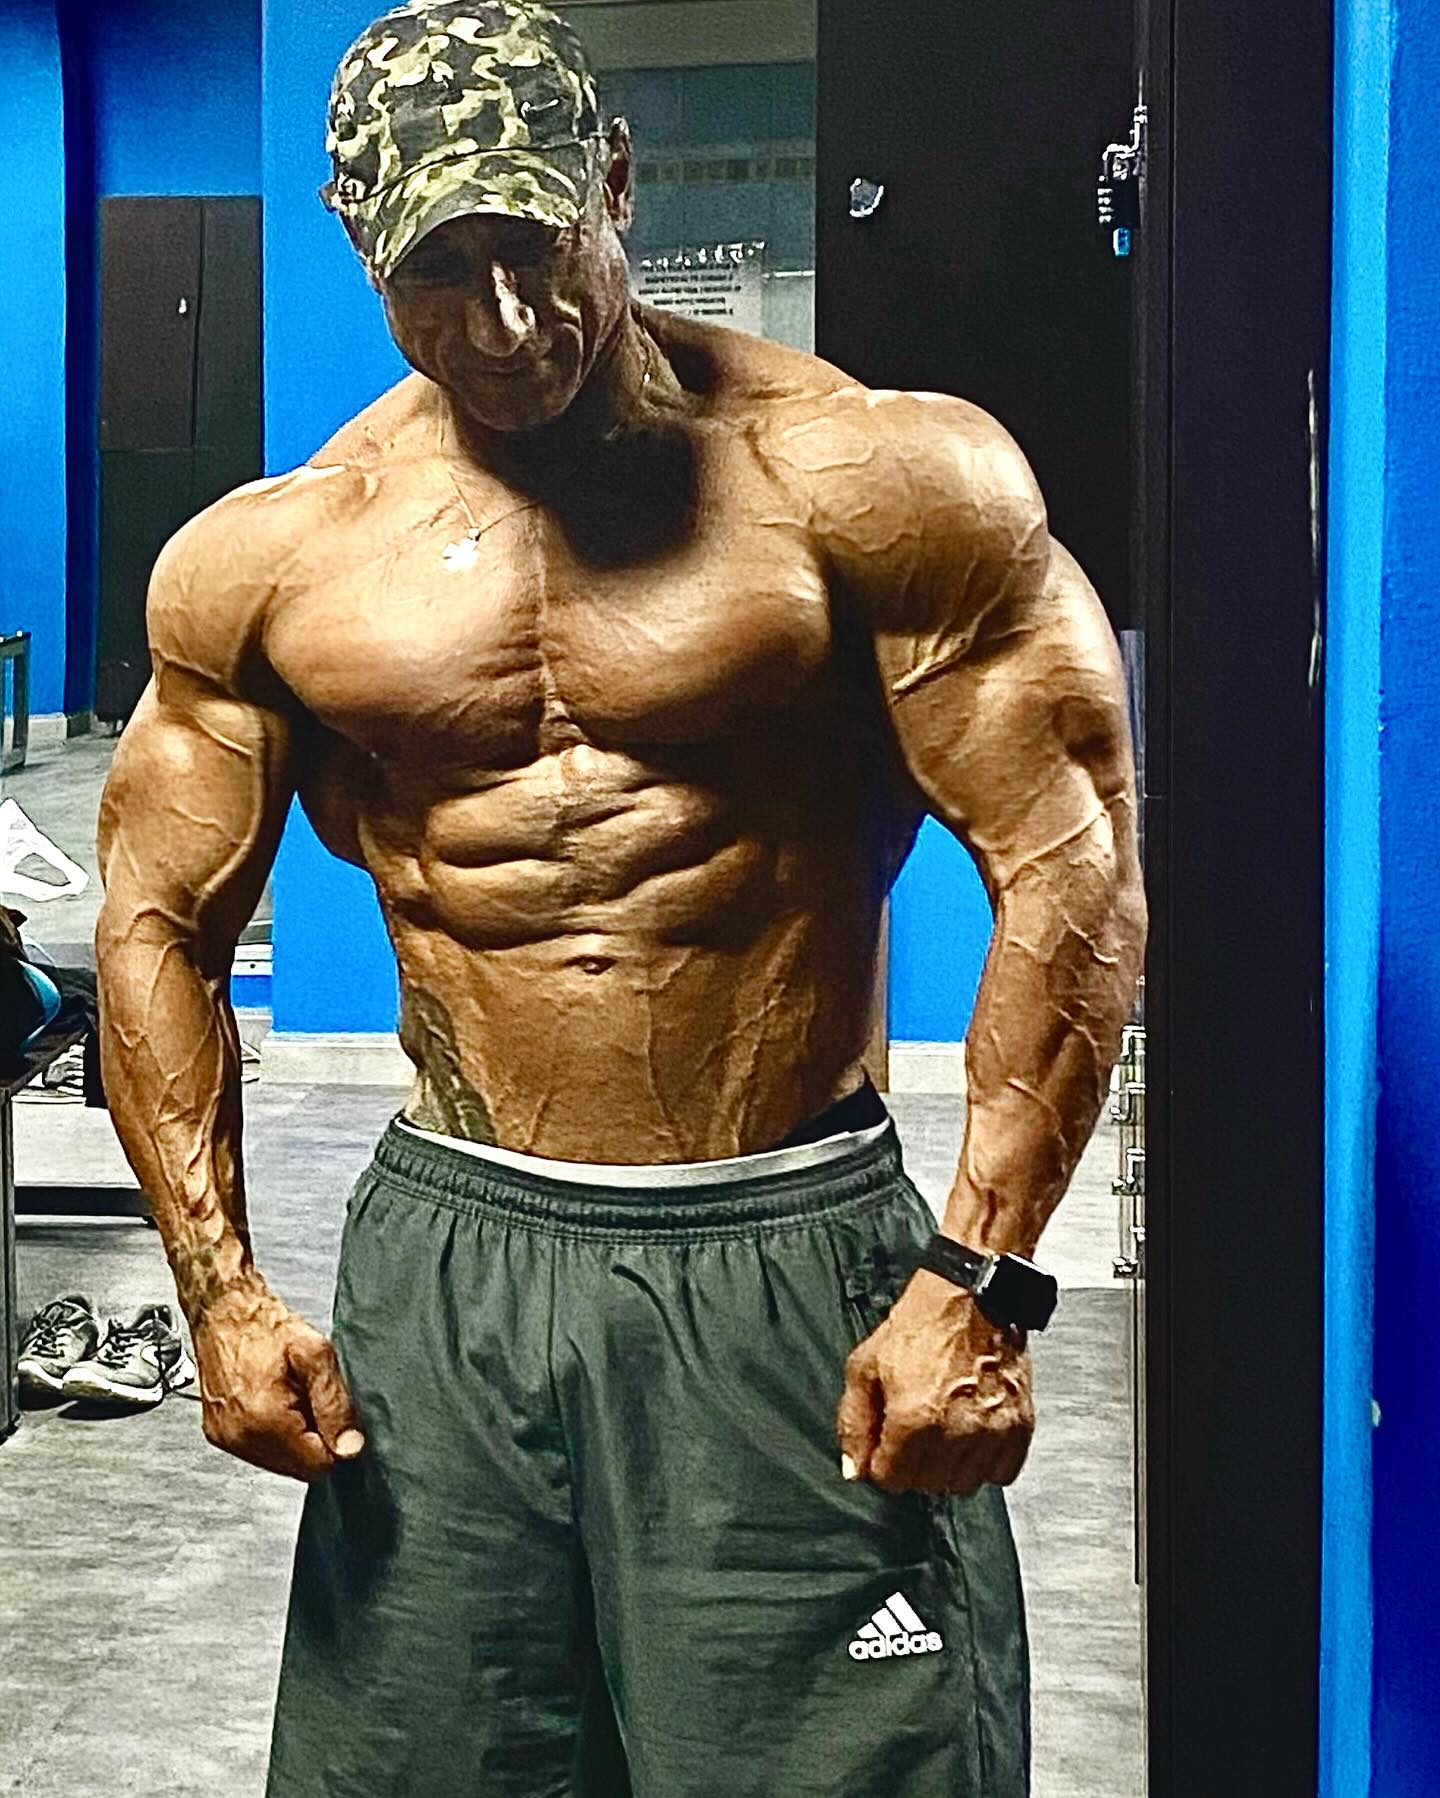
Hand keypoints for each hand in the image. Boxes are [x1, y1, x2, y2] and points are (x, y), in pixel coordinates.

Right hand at [189, 1279, 364, 1482]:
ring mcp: (225, 1438)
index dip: (334, 1441)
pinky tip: (274, 1402)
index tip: (331, 1413)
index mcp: (264, 1420)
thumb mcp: (316, 1355)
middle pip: (298, 1468)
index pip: (317, 1465)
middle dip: (313, 1440)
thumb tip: (350, 1446)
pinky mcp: (218, 1435)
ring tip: (290, 1397)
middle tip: (309, 1399)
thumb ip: (335, 1403)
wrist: (224, 1312)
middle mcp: (239, 1436)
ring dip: (294, 1438)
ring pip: (280, 1463)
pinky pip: (259, 1452)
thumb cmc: (264, 1326)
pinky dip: (274, 1435)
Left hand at [836, 1267, 1033, 1495]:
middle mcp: (957, 1432)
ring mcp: (993, 1432)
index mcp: (914, 1419)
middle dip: (913, 1465)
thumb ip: (854, 1423)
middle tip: (914, 1430)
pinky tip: (972, 1435)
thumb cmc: (920, 1324)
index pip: (891, 1480)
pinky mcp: (1021, 1426)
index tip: (887, 1441)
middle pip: (927, 1486)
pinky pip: (1001, 1474)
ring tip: (943, 1430)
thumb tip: (854, 1470)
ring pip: (964, 1485)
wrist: (972, 1295)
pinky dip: (985, 1463)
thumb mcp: (866, 1366)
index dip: (883, 1461)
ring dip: (948, 1467)